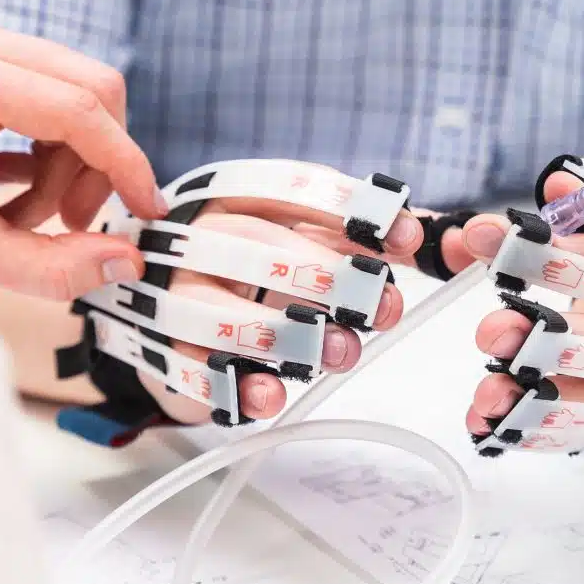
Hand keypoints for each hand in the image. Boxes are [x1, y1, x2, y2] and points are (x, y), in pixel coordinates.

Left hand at [0, 16, 168, 300]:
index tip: (148, 214)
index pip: (82, 111)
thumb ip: (50, 265)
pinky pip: (49, 92)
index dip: (126, 166)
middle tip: (66, 226)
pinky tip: (6, 187)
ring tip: (20, 215)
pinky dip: (46, 146)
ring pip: (76, 92)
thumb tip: (125, 263)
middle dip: (95, 166)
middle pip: (93, 89)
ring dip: (67, 162)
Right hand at [138, 175, 426, 424]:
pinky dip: (232, 386)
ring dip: (284, 336)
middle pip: (255, 246)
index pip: (288, 188)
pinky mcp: (158, 351)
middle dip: (326, 276)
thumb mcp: (295, 237)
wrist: (159, 307)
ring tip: (340, 352)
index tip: (404, 238)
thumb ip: (355, 234)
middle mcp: (192, 237)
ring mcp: (168, 294)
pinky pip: (190, 369)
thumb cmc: (245, 271)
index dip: (350, 209)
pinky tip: (271, 395)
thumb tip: (425, 232)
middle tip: (379, 306)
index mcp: (230, 196)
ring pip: (216, 311)